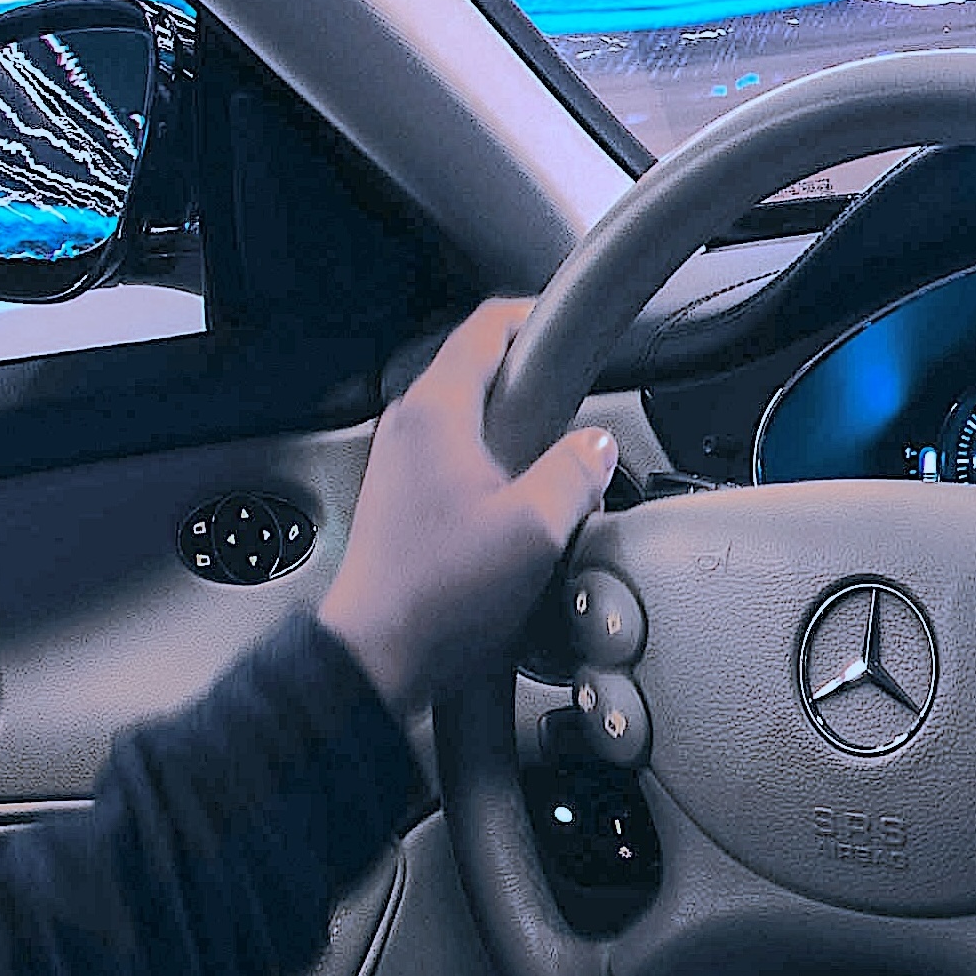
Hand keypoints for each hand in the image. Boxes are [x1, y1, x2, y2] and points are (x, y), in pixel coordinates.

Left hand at [319, 301, 616, 711]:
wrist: (377, 658)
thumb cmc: (440, 596)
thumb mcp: (537, 528)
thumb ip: (578, 470)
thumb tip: (598, 444)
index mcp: (436, 412)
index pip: (489, 326)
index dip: (541, 316)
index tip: (580, 326)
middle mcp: (409, 426)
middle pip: (485, 370)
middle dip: (541, 384)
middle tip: (584, 411)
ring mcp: (401, 462)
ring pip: (476, 417)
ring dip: (523, 432)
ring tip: (560, 472)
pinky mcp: (404, 498)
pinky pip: (463, 455)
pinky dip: (501, 465)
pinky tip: (525, 511)